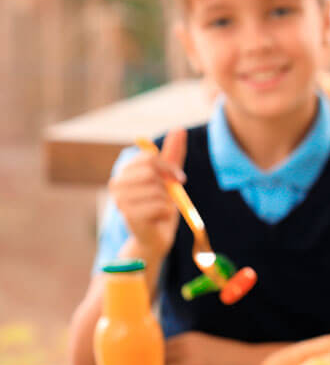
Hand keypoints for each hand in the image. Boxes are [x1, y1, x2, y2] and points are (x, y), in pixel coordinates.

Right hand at [109, 129, 186, 260]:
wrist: (156, 236)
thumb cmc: (161, 204)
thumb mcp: (169, 176)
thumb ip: (173, 153)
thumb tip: (179, 129)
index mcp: (125, 171)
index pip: (149, 157)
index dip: (169, 167)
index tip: (178, 177)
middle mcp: (116, 183)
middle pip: (151, 172)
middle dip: (168, 184)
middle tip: (170, 196)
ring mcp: (119, 200)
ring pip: (156, 190)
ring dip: (167, 201)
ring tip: (160, 209)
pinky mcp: (128, 216)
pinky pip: (159, 206)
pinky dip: (166, 212)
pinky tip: (158, 219)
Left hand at [165, 331, 265, 364]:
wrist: (245, 360)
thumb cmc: (227, 357)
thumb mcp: (205, 347)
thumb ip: (186, 351)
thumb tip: (167, 362)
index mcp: (188, 337)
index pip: (161, 346)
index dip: (155, 357)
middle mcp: (186, 344)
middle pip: (159, 355)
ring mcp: (189, 355)